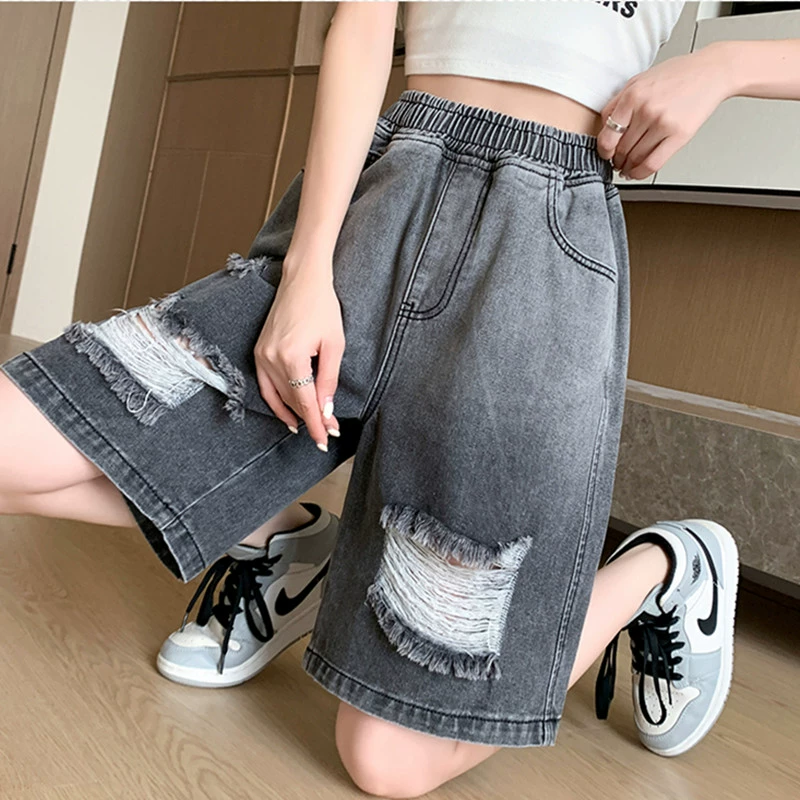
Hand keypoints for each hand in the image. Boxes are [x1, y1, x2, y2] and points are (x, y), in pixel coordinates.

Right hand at [254, 260, 342, 450]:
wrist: (302, 280)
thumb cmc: (322, 308)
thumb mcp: (334, 345)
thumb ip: (328, 380)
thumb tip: (326, 410)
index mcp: (291, 357)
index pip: (305, 402)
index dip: (316, 424)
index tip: (326, 439)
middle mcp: (270, 359)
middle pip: (292, 401)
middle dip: (310, 420)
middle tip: (327, 432)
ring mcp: (261, 355)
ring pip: (277, 396)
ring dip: (293, 414)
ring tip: (309, 428)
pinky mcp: (258, 351)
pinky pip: (264, 386)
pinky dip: (275, 401)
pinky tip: (288, 414)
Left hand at [596, 45, 733, 180]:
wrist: (710, 72)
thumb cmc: (676, 76)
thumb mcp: (639, 81)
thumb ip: (618, 103)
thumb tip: (603, 129)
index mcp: (632, 96)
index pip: (607, 136)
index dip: (603, 150)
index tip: (605, 153)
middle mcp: (646, 110)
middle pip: (621, 149)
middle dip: (616, 159)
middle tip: (617, 161)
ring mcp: (663, 124)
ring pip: (635, 158)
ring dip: (627, 167)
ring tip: (626, 167)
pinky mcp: (679, 135)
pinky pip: (652, 163)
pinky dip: (640, 173)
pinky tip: (637, 172)